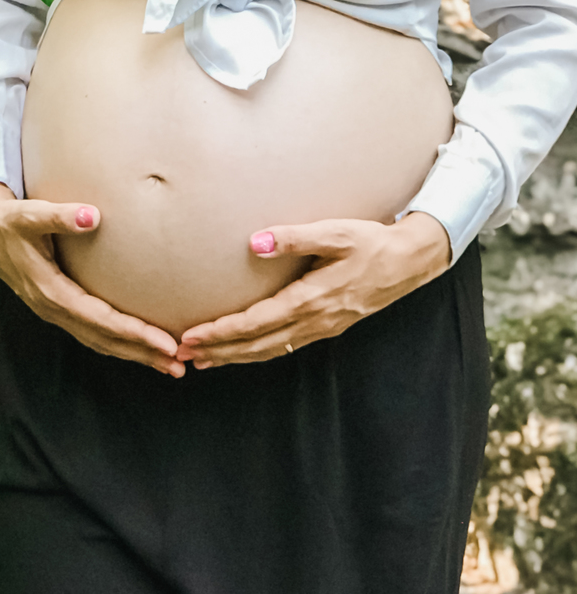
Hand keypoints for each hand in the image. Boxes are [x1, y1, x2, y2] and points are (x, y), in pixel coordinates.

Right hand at [0, 178, 184, 375]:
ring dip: (134, 354)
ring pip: (99, 342)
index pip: (100, 320)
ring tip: (169, 365)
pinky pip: (93, 333)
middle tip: (178, 364)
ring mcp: (55, 312)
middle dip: (141, 353)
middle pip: (103, 340)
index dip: (133, 332)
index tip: (165, 342)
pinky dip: (119, 343)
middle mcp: (53, 308)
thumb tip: (92, 215)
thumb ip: (59, 215)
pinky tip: (140, 346)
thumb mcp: (29, 214)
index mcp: (50, 291)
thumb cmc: (10, 220)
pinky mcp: (59, 307)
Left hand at [175, 211, 452, 368]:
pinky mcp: (327, 327)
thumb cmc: (371, 242)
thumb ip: (294, 237)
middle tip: (182, 356)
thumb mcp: (335, 233)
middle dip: (219, 351)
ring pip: (270, 350)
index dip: (221, 332)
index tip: (192, 336)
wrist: (410, 261)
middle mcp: (315, 321)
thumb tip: (254, 242)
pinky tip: (241, 353)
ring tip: (202, 360)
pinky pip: (284, 346)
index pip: (256, 322)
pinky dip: (257, 353)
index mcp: (311, 299)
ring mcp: (322, 328)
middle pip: (257, 345)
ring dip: (235, 357)